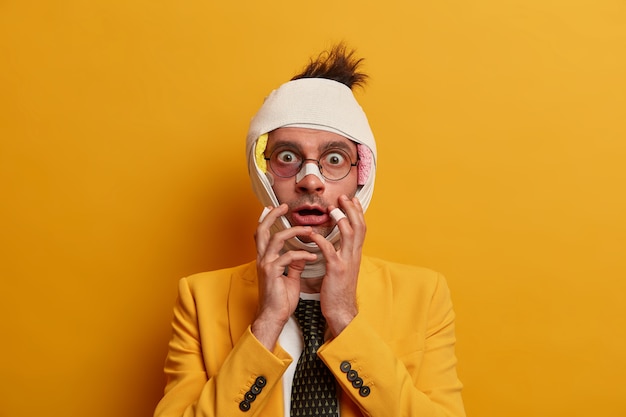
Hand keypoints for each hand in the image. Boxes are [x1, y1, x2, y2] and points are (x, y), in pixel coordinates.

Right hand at [252, 204, 316, 349]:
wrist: (274, 317)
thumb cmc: (280, 299)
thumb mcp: (290, 277)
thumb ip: (294, 264)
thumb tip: (302, 254)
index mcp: (266, 258)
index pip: (263, 233)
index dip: (268, 219)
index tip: (277, 208)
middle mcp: (262, 259)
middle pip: (261, 230)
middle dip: (272, 216)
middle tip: (284, 206)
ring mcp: (266, 265)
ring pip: (275, 239)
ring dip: (293, 232)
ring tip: (309, 231)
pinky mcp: (272, 273)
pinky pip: (287, 257)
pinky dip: (302, 254)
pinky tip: (313, 256)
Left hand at [309, 195, 365, 336]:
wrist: (341, 310)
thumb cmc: (338, 290)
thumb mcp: (344, 268)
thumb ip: (342, 253)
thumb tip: (337, 242)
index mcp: (355, 254)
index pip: (361, 227)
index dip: (357, 212)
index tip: (351, 199)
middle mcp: (354, 255)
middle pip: (359, 226)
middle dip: (352, 210)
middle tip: (344, 197)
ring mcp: (347, 262)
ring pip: (350, 234)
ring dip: (341, 219)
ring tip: (332, 209)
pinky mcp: (337, 270)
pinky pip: (329, 251)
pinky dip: (321, 240)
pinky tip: (313, 234)